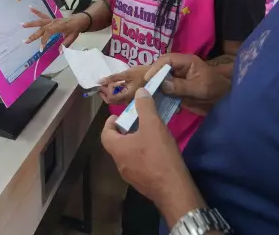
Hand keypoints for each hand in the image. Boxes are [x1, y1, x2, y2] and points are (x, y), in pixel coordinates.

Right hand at [22, 8, 88, 47]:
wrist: (80, 19)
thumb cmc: (76, 28)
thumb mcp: (73, 36)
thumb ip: (66, 44)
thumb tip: (60, 52)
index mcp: (59, 27)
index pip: (48, 34)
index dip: (43, 41)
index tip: (41, 49)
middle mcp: (53, 23)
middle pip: (42, 29)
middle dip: (33, 36)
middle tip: (25, 41)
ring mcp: (52, 20)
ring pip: (40, 22)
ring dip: (31, 24)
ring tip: (21, 25)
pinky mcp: (52, 19)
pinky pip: (43, 15)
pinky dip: (36, 11)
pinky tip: (29, 7)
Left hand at [99, 65, 148, 104]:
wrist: (156, 75)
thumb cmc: (142, 73)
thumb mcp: (127, 73)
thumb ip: (113, 78)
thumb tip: (100, 81)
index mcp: (126, 96)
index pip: (110, 98)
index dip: (106, 90)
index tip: (106, 81)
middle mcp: (127, 101)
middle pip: (111, 101)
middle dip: (104, 92)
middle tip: (103, 82)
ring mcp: (129, 100)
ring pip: (114, 99)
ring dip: (109, 91)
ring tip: (109, 81)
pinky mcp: (130, 98)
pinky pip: (119, 97)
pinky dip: (115, 91)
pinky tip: (116, 83)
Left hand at [101, 89, 205, 222]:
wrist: (173, 188)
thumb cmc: (159, 155)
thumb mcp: (153, 126)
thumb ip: (145, 107)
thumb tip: (139, 91)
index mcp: (117, 149)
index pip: (105, 134)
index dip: (110, 123)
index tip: (119, 115)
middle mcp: (120, 164)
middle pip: (117, 144)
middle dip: (125, 131)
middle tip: (137, 122)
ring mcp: (131, 176)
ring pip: (128, 155)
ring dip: (135, 143)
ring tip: (149, 134)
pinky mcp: (143, 183)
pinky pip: (139, 165)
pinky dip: (143, 155)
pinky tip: (157, 152)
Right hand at [144, 53, 230, 115]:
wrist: (223, 101)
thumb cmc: (214, 89)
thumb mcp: (199, 87)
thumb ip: (181, 86)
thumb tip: (163, 85)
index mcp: (186, 62)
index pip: (167, 60)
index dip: (156, 67)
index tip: (148, 78)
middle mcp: (179, 69)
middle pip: (161, 69)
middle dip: (153, 78)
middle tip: (144, 88)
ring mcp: (177, 80)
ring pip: (161, 81)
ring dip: (155, 89)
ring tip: (147, 97)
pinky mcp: (177, 90)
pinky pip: (165, 92)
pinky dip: (161, 98)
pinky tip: (158, 104)